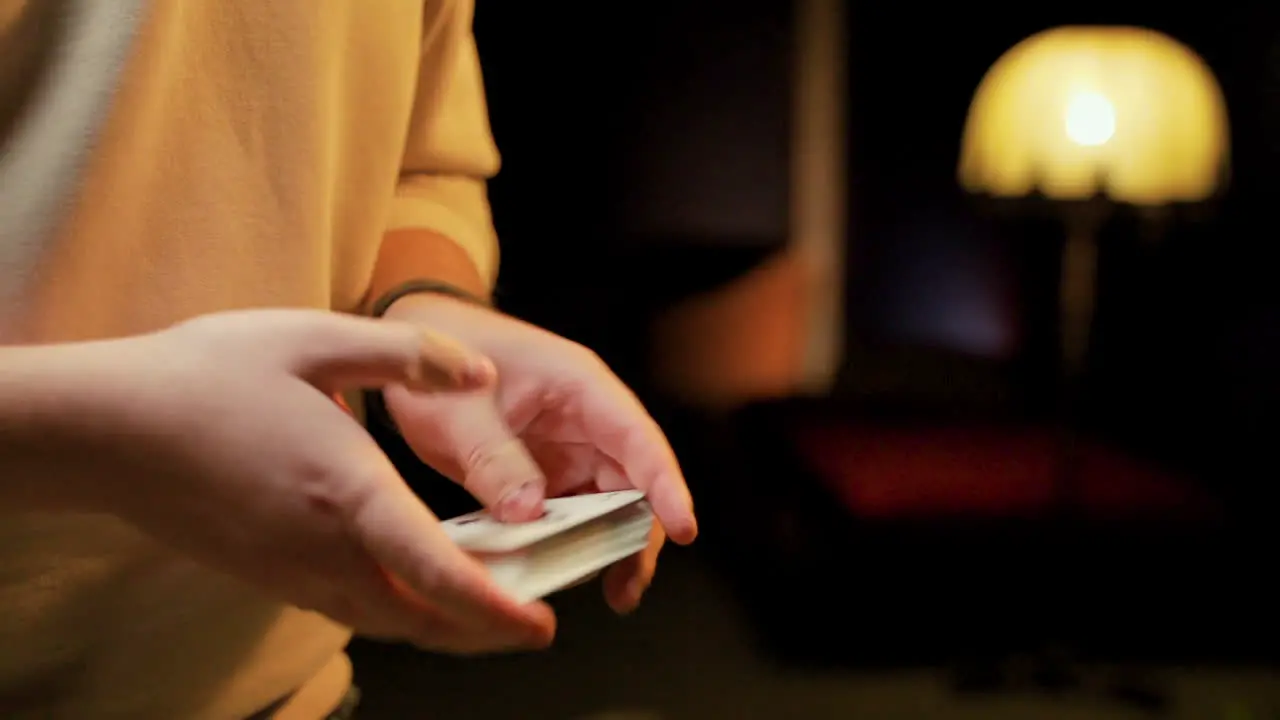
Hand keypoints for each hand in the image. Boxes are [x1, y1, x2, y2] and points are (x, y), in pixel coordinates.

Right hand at [43, 309, 555, 653]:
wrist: (108, 428)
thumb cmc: (207, 377)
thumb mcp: (314, 338)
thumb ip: (408, 355)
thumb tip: (482, 372)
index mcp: (348, 490)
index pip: (436, 571)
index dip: (495, 607)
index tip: (540, 624)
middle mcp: (324, 548)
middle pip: (421, 619)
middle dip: (484, 631)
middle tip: (531, 624)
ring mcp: (292, 570)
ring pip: (386, 621)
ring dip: (443, 625)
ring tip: (488, 608)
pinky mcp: (270, 573)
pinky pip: (349, 608)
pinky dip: (397, 610)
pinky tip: (412, 583)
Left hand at [382, 295, 696, 613]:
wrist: (411, 353)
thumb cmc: (439, 360)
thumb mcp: (459, 410)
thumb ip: (494, 458)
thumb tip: (530, 513)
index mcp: (581, 387)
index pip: (637, 438)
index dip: (665, 484)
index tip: (684, 528)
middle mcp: (586, 420)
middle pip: (633, 482)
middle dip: (638, 534)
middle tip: (627, 587)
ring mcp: (568, 449)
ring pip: (608, 504)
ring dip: (609, 545)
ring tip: (613, 593)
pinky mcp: (545, 473)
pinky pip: (570, 513)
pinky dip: (570, 543)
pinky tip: (560, 571)